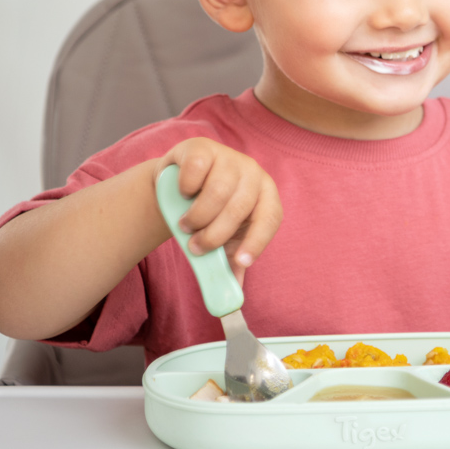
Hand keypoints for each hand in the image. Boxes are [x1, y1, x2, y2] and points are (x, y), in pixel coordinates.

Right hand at [160, 138, 281, 277]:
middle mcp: (253, 173)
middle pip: (239, 207)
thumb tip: (234, 300)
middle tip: (196, 247)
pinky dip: (185, 189)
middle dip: (215, 234)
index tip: (239, 262)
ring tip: (185, 226)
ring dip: (197, 216)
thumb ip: (229, 266)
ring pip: (217, 191)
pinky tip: (182, 194)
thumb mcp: (222, 241)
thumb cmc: (209, 216)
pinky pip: (196, 171)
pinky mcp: (202, 147)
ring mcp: (228, 156)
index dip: (257, 242)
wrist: (179, 187)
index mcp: (266, 196)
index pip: (270, 218)